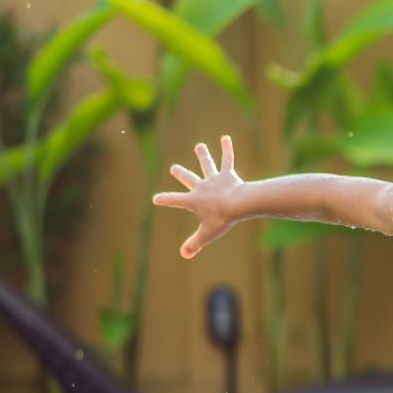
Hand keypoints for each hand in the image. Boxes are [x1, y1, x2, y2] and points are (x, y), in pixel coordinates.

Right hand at [152, 136, 244, 258]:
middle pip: (188, 178)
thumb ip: (194, 244)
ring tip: (199, 146)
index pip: (174, 200)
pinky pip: (227, 159)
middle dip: (180, 173)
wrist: (237, 204)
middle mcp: (201, 186)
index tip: (155, 198)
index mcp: (193, 200)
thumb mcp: (206, 234)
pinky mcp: (228, 174)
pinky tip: (226, 137)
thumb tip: (184, 255)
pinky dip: (227, 149)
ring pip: (206, 164)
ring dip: (203, 155)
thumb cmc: (221, 220)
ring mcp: (214, 179)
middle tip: (174, 168)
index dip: (164, 199)